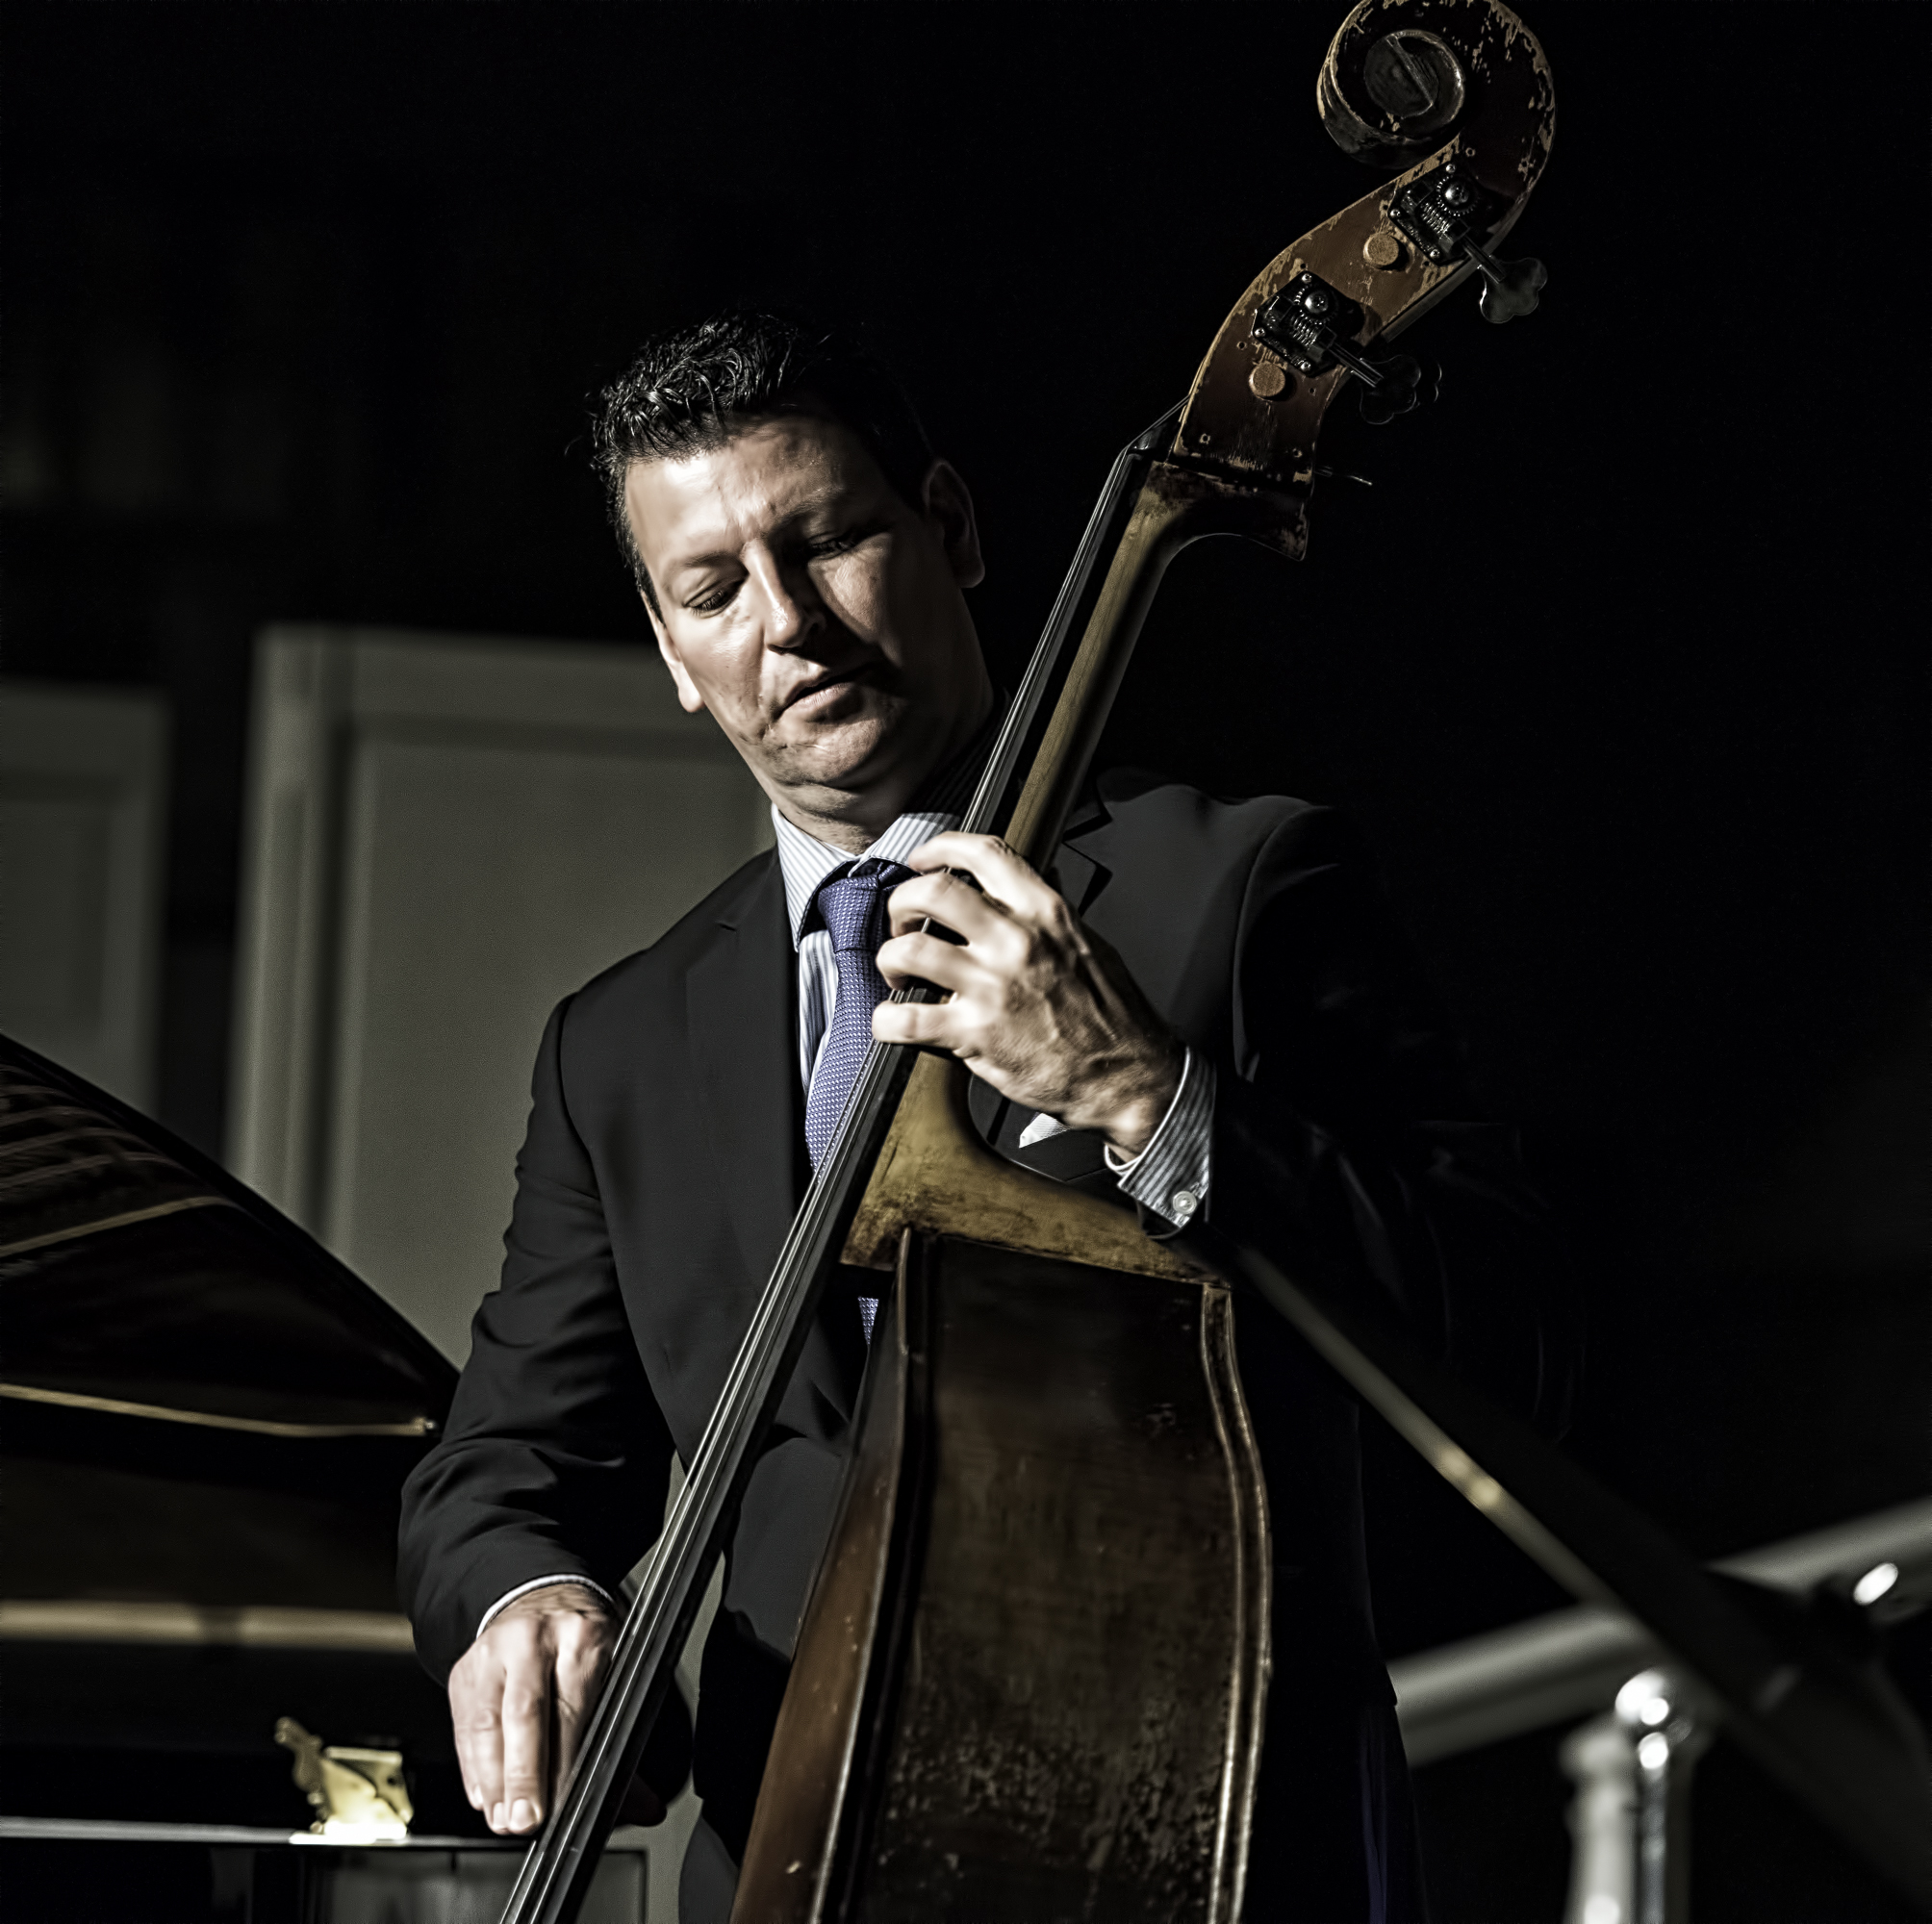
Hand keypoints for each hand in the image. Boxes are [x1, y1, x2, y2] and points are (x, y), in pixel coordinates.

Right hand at [448, 1581, 619, 1835]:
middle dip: (524, 1773)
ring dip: (493, 1779)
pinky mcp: (464, 1670)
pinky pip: (464, 1726)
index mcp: (581, 1638)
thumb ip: (621, 1740)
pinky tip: (483, 1795)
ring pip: (486, 1722)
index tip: (563, 1805)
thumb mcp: (611, 1670)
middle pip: (525, 1713)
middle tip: (525, 1820)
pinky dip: (473, 1766)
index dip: (563, 1761)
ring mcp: (492, 1653)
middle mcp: (533, 1640)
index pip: (571, 1707)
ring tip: (502, 1817)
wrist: (538, 1593)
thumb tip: (644, 1806)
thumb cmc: (581, 1641)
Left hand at [872, 831, 1181, 1155]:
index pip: (984, 854)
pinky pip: (904, 1019)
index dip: (941, 849)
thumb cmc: (1112, 1018)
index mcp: (1046, 914)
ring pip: (907, 950)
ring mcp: (992, 987)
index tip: (923, 860)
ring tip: (901, 974)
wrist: (1128, 1077)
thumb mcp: (1090, 945)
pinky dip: (886, 1020)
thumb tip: (1031, 882)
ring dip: (891, 961)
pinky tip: (895, 1020)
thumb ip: (1051, 914)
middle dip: (901, 903)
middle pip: (931, 892)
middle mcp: (1016, 942)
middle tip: (903, 923)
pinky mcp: (975, 1034)